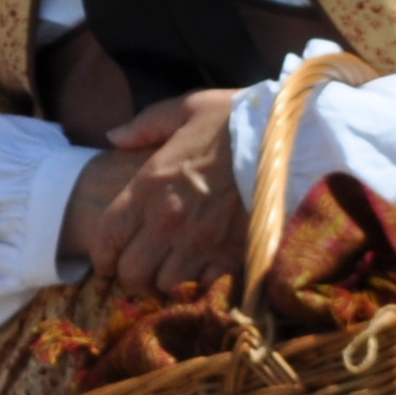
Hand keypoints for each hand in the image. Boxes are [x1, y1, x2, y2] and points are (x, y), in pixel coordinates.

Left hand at [61, 87, 246, 295]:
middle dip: (131, 272)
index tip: (108, 257)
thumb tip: (113, 136)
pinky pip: (202, 286)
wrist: (293, 141)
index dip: (103, 254)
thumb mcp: (188, 108)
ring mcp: (200, 244)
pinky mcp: (232, 257)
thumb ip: (146, 124)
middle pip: (131, 272)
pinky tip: (203, 269)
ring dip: (165, 279)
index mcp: (150, 186)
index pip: (108, 236)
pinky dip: (199, 282)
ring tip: (171, 268)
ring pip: (164, 285)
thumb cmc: (238, 121)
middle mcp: (169, 221)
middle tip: (141, 263)